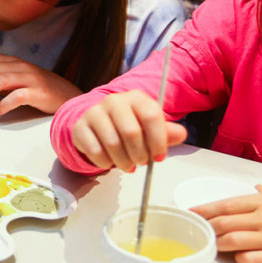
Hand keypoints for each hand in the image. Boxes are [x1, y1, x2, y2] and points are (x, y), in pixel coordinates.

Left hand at [0, 52, 82, 114]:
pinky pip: (18, 96)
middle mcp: (21, 67)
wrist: (70, 97)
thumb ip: (1, 79)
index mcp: (14, 62)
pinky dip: (5, 103)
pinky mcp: (39, 93)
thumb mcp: (19, 79)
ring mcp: (30, 79)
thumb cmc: (41, 90)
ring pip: (1, 80)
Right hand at [70, 90, 186, 170]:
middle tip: (142, 163)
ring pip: (112, 143)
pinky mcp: (80, 127)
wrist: (96, 124)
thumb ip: (166, 132)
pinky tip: (110, 161)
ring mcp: (94, 112)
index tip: (160, 156)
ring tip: (128, 165)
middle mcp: (114, 101)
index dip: (158, 140)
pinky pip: (95, 150)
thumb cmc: (128, 126)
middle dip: (139, 154)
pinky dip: (105, 162)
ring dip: (123, 161)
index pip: (151, 116)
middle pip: (131, 132)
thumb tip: (181, 134)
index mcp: (136, 98)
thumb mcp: (149, 128)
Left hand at [191, 185, 261, 262]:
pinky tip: (237, 257)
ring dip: (218, 244)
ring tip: (213, 244)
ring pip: (232, 241)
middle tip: (198, 231)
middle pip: (224, 223)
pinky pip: (249, 259)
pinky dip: (239, 259)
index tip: (191, 213)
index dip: (205, 210)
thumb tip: (254, 188)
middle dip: (207, 228)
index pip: (225, 205)